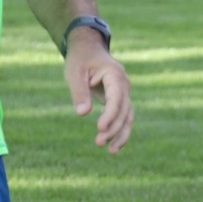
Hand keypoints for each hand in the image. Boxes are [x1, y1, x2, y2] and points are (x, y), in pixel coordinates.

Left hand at [65, 32, 133, 152]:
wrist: (89, 49)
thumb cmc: (80, 60)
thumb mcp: (74, 73)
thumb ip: (79, 93)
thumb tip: (82, 114)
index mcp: (114, 74)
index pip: (116, 98)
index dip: (110, 114)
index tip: (100, 128)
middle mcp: (124, 84)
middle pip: (124, 110)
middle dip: (114, 128)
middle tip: (98, 143)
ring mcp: (125, 92)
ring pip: (128, 116)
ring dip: (121, 134)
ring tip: (111, 152)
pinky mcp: (121, 100)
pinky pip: (125, 117)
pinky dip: (121, 131)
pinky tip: (115, 147)